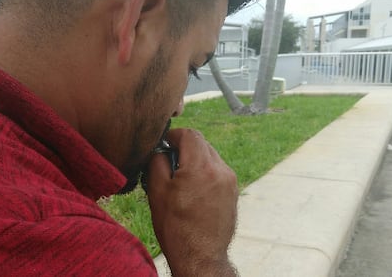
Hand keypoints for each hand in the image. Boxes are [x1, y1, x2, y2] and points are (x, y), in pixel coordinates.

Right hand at [146, 128, 237, 276]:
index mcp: (201, 167)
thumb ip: (157, 162)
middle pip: (202, 144)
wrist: (200, 256)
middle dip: (185, 148)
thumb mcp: (157, 191)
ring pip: (211, 157)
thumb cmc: (176, 227)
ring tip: (181, 180)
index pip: (190, 135)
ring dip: (196, 160)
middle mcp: (221, 170)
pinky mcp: (233, 192)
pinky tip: (193, 191)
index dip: (174, 136)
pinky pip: (218, 171)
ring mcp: (230, 181)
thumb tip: (161, 150)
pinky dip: (205, 172)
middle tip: (169, 163)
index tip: (164, 145)